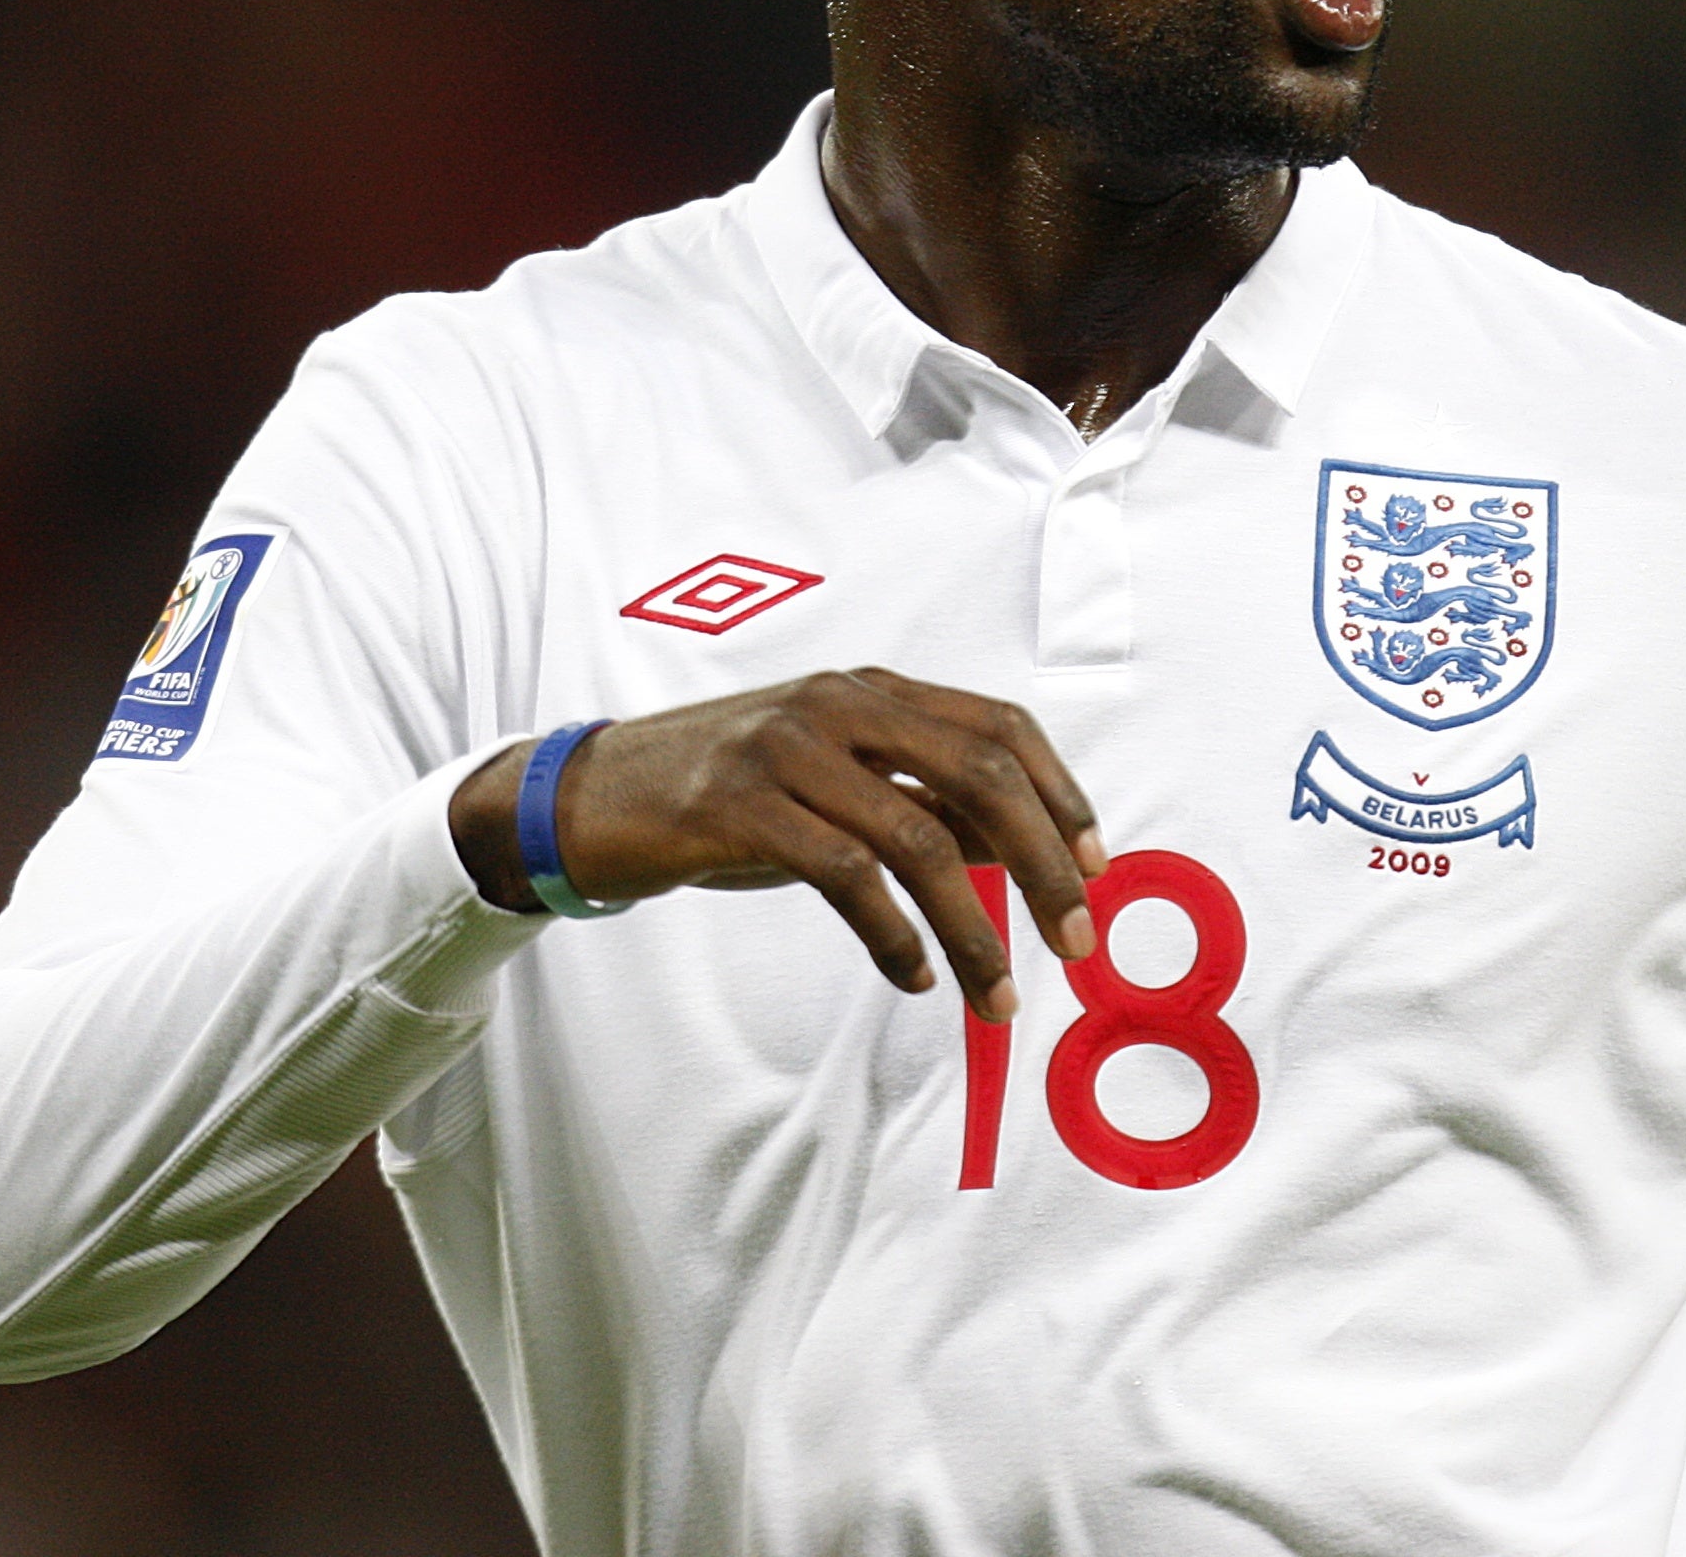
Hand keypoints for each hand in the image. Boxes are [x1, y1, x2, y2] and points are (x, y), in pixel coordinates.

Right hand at [449, 669, 1103, 1019]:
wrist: (589, 796)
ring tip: (997, 994)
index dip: (1061, 795)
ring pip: (918, 839)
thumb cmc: (724, 792)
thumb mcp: (832, 780)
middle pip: (979, 776)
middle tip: (1076, 941)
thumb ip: (919, 800)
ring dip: (974, 929)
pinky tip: (914, 975)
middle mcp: (838, 705)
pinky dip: (894, 935)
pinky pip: (846, 876)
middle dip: (1044, 865)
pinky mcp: (741, 808)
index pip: (1000, 726)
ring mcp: (788, 750)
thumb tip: (1020, 849)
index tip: (1096, 867)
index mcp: (871, 691)